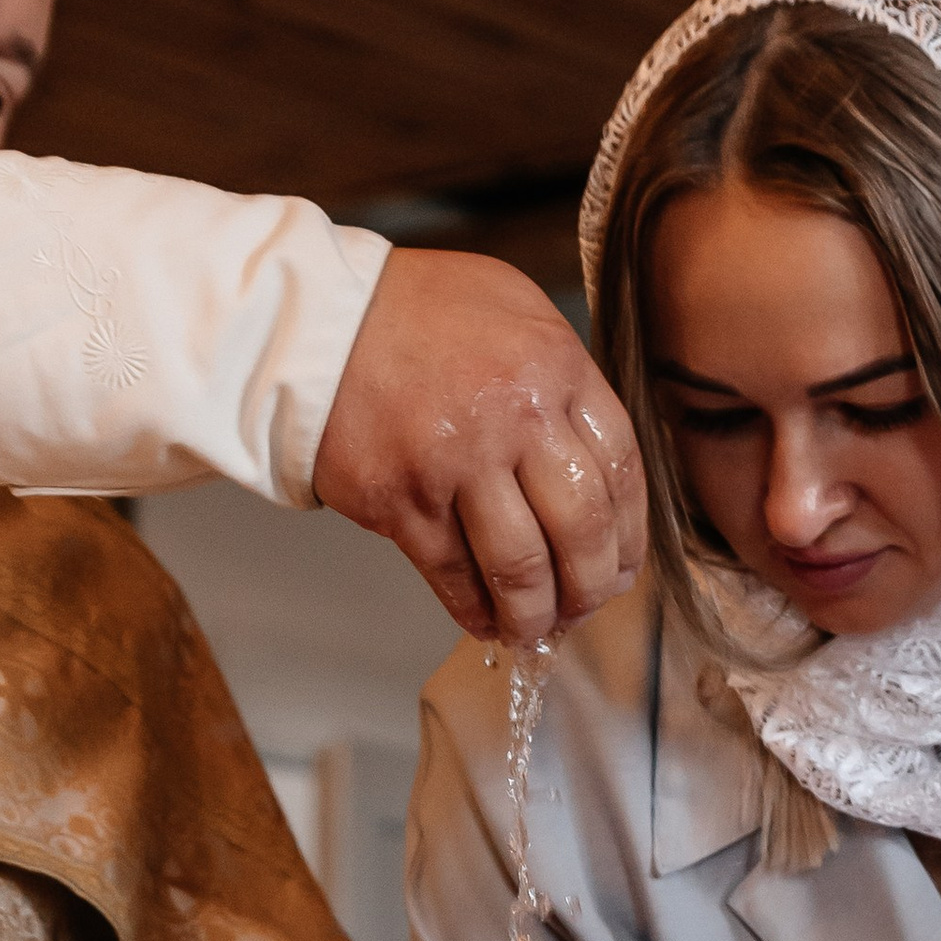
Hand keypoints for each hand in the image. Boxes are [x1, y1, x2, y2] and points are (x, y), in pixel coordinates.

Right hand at [313, 248, 644, 645]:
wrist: (312, 322)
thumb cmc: (416, 312)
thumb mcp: (517, 311)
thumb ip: (563, 380)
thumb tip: (594, 461)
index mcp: (555, 369)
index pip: (621, 470)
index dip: (628, 534)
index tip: (623, 564)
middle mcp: (514, 419)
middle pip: (582, 530)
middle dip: (592, 586)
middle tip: (587, 607)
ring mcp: (455, 464)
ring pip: (520, 567)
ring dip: (536, 614)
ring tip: (536, 629)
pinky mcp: (400, 501)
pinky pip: (453, 576)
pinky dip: (474, 610)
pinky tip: (485, 621)